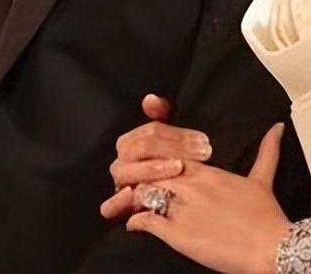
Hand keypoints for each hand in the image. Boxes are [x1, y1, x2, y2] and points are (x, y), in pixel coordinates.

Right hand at [100, 93, 212, 219]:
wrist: (183, 199)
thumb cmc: (176, 165)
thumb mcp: (174, 139)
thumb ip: (163, 114)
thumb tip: (151, 99)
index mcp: (133, 142)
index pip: (150, 131)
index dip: (177, 134)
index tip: (202, 141)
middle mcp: (123, 162)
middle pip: (138, 149)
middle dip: (168, 149)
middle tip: (197, 154)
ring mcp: (120, 185)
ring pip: (124, 173)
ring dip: (150, 169)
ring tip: (178, 168)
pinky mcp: (118, 210)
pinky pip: (108, 207)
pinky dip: (118, 201)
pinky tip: (134, 194)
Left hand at [126, 123, 289, 273]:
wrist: (271, 248)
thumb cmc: (266, 217)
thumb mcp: (262, 179)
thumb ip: (267, 150)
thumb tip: (277, 128)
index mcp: (207, 171)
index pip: (169, 154)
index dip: (157, 159)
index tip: (152, 165)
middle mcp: (191, 185)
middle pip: (151, 170)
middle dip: (141, 176)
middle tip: (134, 185)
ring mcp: (183, 209)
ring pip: (144, 192)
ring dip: (136, 198)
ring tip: (132, 204)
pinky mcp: (178, 235)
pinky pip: (146, 221)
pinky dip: (136, 222)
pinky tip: (135, 224)